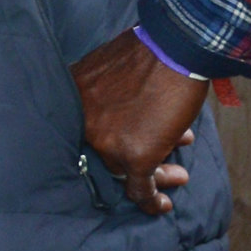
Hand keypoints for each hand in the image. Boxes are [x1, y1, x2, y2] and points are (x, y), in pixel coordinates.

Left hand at [70, 33, 206, 215]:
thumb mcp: (112, 68)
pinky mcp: (135, 155)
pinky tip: (162, 204)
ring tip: (178, 173)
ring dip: (156, 174)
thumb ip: (109, 94)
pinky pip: (139, 187)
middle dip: (138, 156)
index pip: (87, 131)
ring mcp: (107, 141)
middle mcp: (83, 122)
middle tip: (163, 162)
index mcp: (72, 98)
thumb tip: (125, 118)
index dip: (110, 141)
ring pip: (126, 171)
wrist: (177, 45)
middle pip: (107, 152)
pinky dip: (152, 199)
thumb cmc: (152, 51)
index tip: (125, 146)